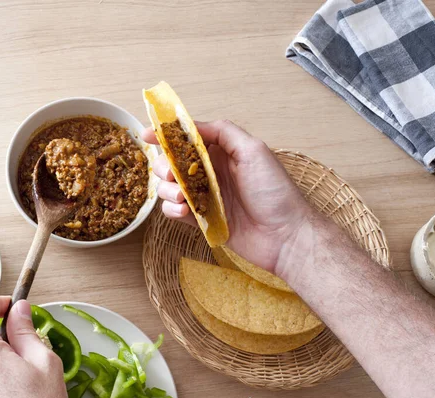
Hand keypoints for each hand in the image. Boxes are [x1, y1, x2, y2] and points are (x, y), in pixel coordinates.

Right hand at [144, 119, 312, 274]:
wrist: (285, 236)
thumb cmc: (275, 192)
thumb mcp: (253, 150)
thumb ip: (224, 132)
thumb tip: (193, 124)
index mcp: (224, 153)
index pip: (189, 139)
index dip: (167, 136)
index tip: (148, 134)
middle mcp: (213, 173)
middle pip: (174, 164)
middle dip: (165, 166)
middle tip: (170, 174)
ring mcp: (207, 198)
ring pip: (171, 188)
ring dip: (167, 189)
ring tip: (180, 196)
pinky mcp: (204, 221)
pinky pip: (177, 212)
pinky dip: (173, 210)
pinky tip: (183, 212)